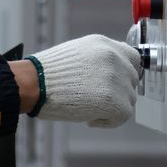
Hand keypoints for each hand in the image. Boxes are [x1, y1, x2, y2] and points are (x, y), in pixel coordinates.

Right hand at [27, 35, 142, 126]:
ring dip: (111, 108)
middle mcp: (114, 58)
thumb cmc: (47, 74)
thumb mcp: (77, 54)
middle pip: (132, 81)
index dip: (125, 74)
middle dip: (117, 92)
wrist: (34, 84)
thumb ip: (99, 59)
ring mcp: (116, 78)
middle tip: (95, 98)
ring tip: (88, 107)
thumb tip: (111, 74)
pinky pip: (122, 116)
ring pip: (128, 100)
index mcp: (105, 45)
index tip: (114, 84)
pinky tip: (89, 118)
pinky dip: (107, 121)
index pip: (133, 58)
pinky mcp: (115, 100)